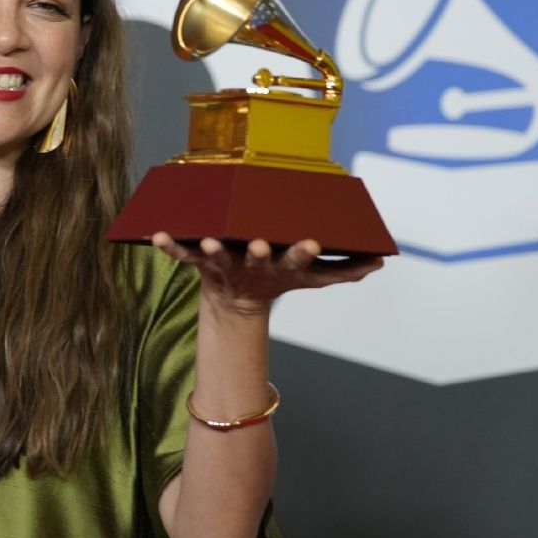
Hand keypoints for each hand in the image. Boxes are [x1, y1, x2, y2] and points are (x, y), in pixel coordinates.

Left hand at [149, 233, 383, 318]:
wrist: (237, 302)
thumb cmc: (278, 277)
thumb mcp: (313, 277)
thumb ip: (344, 270)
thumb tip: (380, 262)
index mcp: (282, 265)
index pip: (298, 258)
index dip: (303, 252)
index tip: (312, 242)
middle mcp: (253, 264)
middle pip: (256, 259)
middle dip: (258, 252)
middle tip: (258, 245)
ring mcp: (226, 264)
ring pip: (218, 257)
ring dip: (212, 250)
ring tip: (207, 241)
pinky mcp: (200, 263)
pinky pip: (181, 255)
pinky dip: (170, 246)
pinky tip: (157, 235)